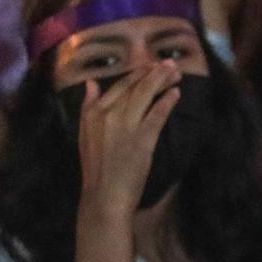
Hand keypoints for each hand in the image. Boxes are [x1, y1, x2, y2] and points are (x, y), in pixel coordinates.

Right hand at [75, 61, 181, 214]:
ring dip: (162, 80)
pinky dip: (167, 101)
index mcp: (93, 113)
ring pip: (146, 94)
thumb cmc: (98, 169)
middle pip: (134, 85)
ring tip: (176, 72)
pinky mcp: (141, 139)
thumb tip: (91, 83)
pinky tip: (176, 93)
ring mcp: (125, 126)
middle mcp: (108, 115)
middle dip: (154, 72)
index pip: (119, 85)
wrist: (104, 196)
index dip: (137, 73)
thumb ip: (88, 107)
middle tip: (170, 65)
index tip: (151, 67)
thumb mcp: (85, 135)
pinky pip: (157, 114)